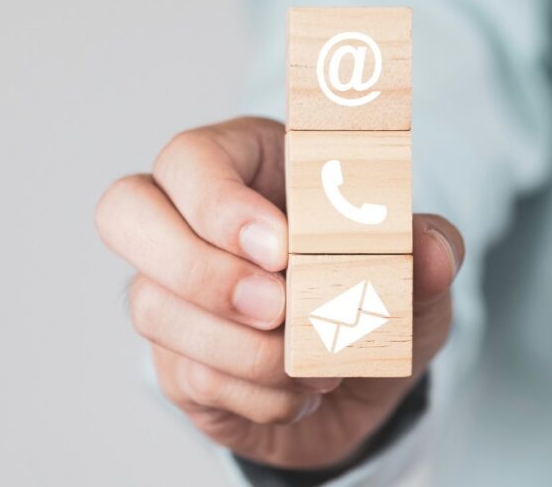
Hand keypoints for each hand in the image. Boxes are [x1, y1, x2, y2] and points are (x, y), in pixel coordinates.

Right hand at [95, 117, 463, 468]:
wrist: (361, 378)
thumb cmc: (372, 292)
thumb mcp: (415, 268)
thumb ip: (426, 248)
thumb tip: (428, 248)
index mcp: (242, 164)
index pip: (190, 158)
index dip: (221, 204)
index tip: (284, 249)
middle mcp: (186, 220)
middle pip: (123, 211)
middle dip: (197, 267)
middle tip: (275, 306)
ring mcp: (169, 290)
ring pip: (152, 306)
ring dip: (245, 348)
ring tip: (319, 362)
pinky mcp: (172, 357)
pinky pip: (187, 375)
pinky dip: (257, 394)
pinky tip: (301, 390)